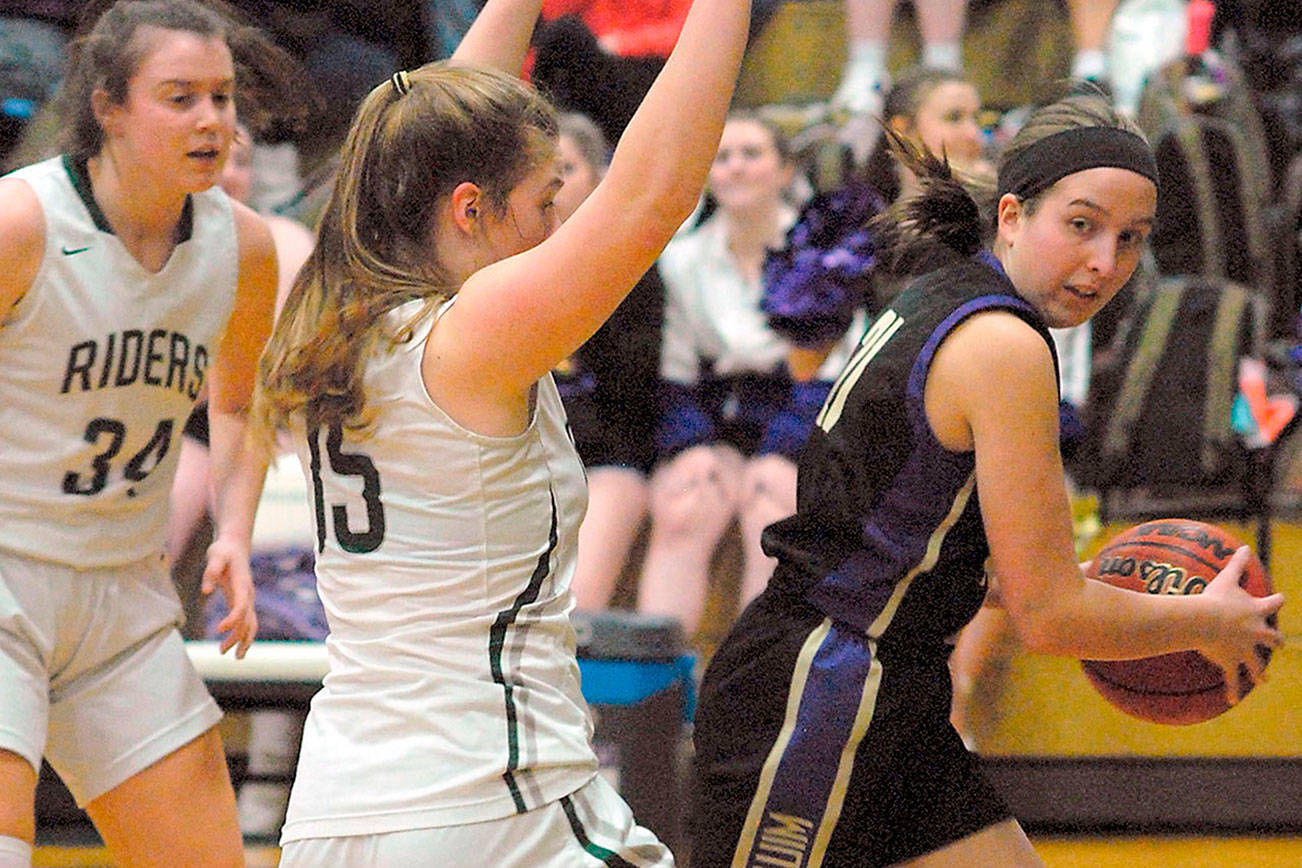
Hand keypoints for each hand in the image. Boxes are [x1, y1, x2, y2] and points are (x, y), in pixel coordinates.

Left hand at [202, 537, 258, 657]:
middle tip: (221, 651)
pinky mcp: (243, 602)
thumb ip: (211, 572)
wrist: (236, 546)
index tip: (219, 629)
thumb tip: (205, 591)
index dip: (232, 619)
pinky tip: (236, 646)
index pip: (241, 606)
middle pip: (248, 620)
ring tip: (235, 657)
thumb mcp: (215, 555)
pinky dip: (244, 635)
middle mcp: (249, 594)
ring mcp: (248, 599)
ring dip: (244, 641)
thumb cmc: (223, 551)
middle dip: (238, 637)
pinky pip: (247, 622)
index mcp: (242, 584)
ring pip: (251, 624)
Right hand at [1198, 546, 1284, 705]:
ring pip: (1256, 663)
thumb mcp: (1226, 578)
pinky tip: (1233, 701)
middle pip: (1272, 638)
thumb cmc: (1214, 598)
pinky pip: (1232, 679)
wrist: (1204, 621)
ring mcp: (1244, 649)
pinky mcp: (1231, 661)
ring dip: (1259, 672)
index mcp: (1256, 611)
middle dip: (1275, 640)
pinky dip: (1232, 690)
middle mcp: (1255, 632)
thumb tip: (1243, 545)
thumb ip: (1236, 563)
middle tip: (1278, 643)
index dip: (1277, 601)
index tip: (1280, 599)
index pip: (1273, 603)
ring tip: (1263, 679)